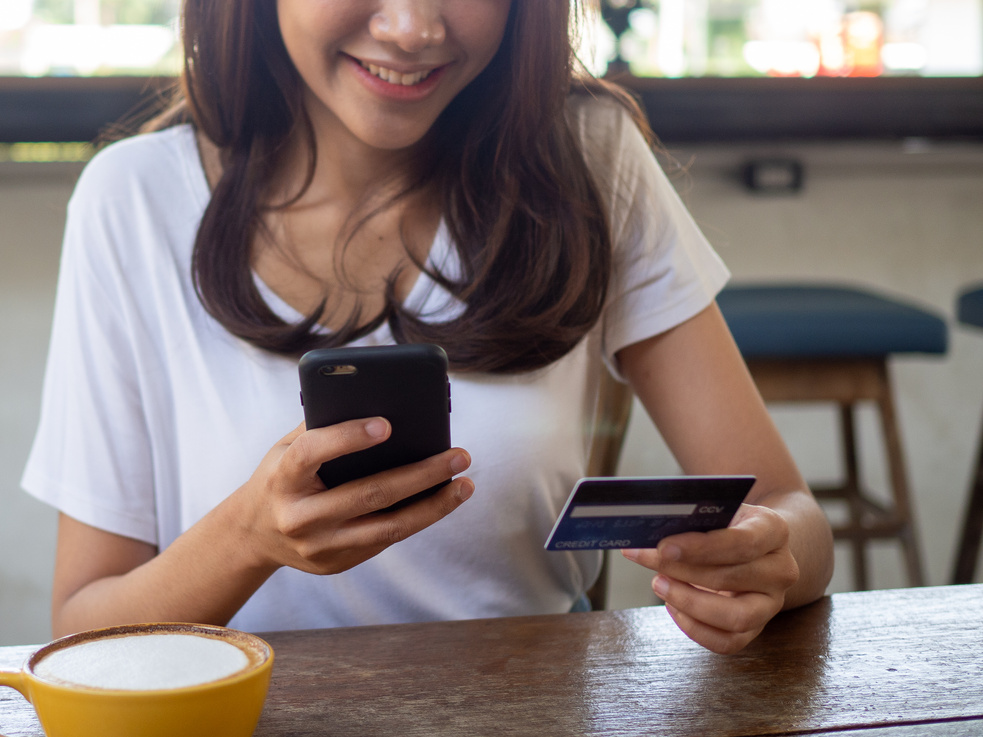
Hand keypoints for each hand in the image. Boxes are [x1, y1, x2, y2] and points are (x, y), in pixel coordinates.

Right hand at [236, 418, 473, 576]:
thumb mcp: (286, 447)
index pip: (312, 453)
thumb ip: (322, 425)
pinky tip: (442, 500)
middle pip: (368, 495)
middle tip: (459, 455)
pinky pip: (384, 539)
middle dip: (421, 474)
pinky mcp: (335, 564)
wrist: (252, 534)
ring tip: (465, 484)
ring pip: (387, 527)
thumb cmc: (281, 476)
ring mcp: (318, 546)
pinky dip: (417, 518)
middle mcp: (298, 517)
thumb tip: (380, 401)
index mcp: (282, 478)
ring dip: (433, 506)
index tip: (388, 424)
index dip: (348, 437)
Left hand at [622, 504, 798, 653]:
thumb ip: (694, 517)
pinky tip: (673, 606)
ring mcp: (772, 602)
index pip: (743, 542)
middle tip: (649, 560)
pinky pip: (728, 642)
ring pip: (735, 617)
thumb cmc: (729, 524)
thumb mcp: (719, 510)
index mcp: (774, 530)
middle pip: (730, 578)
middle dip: (682, 571)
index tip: (664, 547)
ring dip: (689, 603)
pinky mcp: (757, 627)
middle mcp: (780, 569)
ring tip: (659, 584)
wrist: (756, 545)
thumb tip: (651, 530)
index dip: (702, 547)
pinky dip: (695, 628)